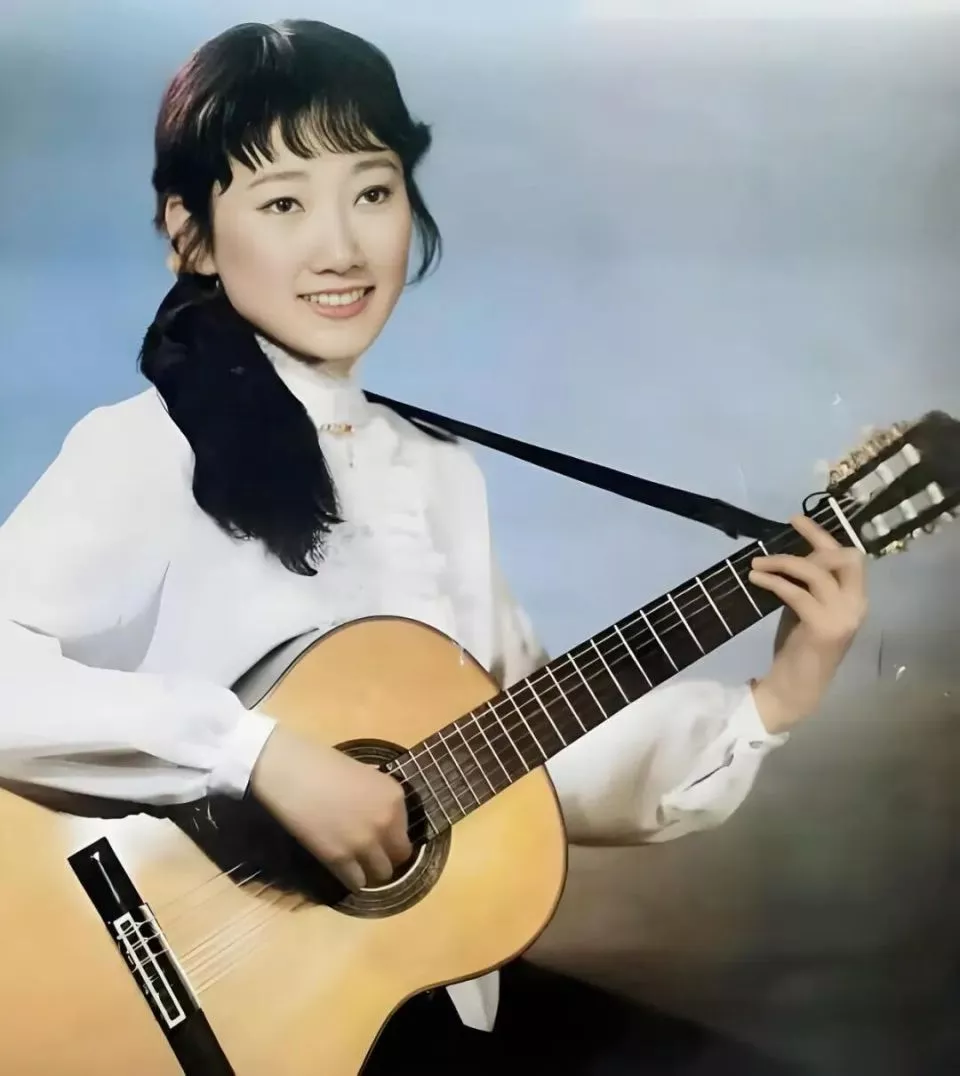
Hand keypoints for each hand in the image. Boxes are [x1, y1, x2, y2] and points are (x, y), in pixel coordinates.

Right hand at [250, 726, 411, 891]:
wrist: (292, 772)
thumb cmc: (323, 764)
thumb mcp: (364, 776)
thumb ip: (377, 798)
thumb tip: (380, 813)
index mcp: (394, 797)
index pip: (406, 832)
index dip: (393, 838)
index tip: (382, 840)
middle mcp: (386, 822)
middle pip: (399, 856)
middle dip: (387, 857)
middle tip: (371, 856)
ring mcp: (364, 842)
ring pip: (381, 874)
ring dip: (371, 872)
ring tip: (358, 866)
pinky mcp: (340, 858)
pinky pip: (355, 881)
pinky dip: (352, 880)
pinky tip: (344, 871)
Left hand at [748, 514, 867, 732]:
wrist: (797, 689)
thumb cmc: (800, 649)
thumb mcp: (807, 609)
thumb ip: (808, 586)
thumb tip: (791, 557)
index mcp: (856, 599)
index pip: (848, 558)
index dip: (822, 535)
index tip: (796, 519)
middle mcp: (857, 605)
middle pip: (846, 558)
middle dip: (815, 540)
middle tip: (784, 533)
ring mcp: (843, 617)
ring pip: (817, 572)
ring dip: (784, 562)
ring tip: (757, 563)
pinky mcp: (823, 627)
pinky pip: (796, 593)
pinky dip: (774, 581)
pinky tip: (756, 579)